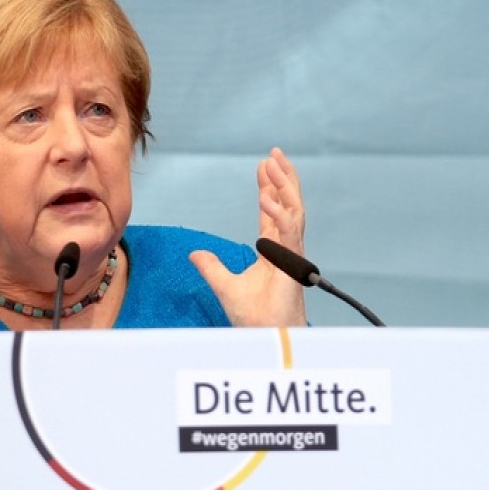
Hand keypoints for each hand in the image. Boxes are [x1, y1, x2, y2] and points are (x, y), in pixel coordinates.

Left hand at [189, 147, 306, 326]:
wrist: (264, 335)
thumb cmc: (252, 316)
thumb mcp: (223, 284)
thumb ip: (211, 266)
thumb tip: (194, 254)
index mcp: (273, 250)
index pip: (272, 213)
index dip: (268, 189)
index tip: (263, 167)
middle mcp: (285, 248)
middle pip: (287, 205)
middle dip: (282, 178)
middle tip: (274, 154)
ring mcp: (291, 254)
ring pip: (293, 211)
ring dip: (284, 186)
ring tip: (274, 163)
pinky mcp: (292, 263)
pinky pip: (287, 231)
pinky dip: (278, 213)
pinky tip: (266, 197)